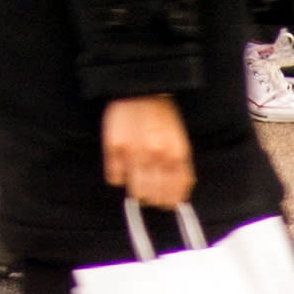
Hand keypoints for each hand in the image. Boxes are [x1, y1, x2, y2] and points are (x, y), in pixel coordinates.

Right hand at [99, 91, 194, 211]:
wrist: (141, 90)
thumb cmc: (162, 116)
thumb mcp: (179, 140)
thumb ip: (180, 168)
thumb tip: (178, 195)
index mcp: (176, 154)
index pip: (175, 192)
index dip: (170, 201)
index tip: (166, 203)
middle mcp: (156, 156)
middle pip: (154, 196)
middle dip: (153, 198)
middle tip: (149, 192)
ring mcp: (134, 152)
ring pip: (135, 192)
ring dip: (136, 191)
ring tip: (135, 181)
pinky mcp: (114, 148)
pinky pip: (114, 178)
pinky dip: (118, 177)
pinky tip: (122, 167)